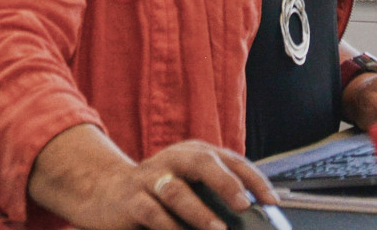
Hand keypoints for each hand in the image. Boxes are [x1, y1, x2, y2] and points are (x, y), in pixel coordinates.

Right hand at [28, 123, 277, 229]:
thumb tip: (251, 214)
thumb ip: (215, 194)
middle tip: (244, 204)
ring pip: (176, 190)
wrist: (105, 192)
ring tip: (217, 229)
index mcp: (195, 153)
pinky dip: (169, 226)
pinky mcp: (131, 199)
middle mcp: (174, 159)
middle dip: (226, 183)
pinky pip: (152, 212)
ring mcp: (151, 177)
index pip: (232, 160)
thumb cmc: (157, 191)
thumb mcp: (188, 185)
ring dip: (199, 211)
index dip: (254, 179)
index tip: (272, 200)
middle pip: (203, 163)